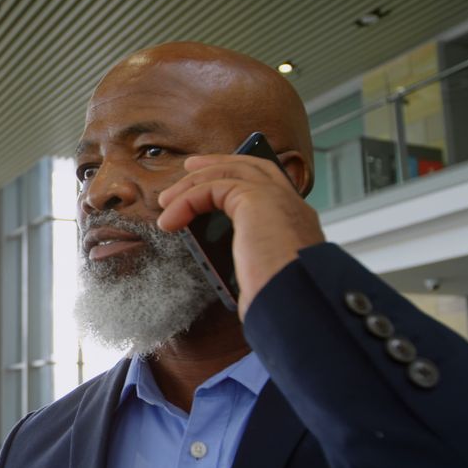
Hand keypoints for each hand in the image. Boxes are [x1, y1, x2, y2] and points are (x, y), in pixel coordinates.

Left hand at [156, 154, 324, 319]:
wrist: (300, 304)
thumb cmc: (284, 304)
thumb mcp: (262, 281)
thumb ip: (249, 268)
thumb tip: (223, 274)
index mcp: (296, 224)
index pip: (270, 187)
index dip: (241, 178)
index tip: (212, 181)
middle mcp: (292, 206)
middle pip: (252, 167)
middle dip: (218, 163)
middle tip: (190, 166)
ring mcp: (278, 198)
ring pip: (230, 172)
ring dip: (194, 183)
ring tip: (167, 201)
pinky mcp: (257, 199)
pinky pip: (212, 187)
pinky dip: (187, 200)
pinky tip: (170, 221)